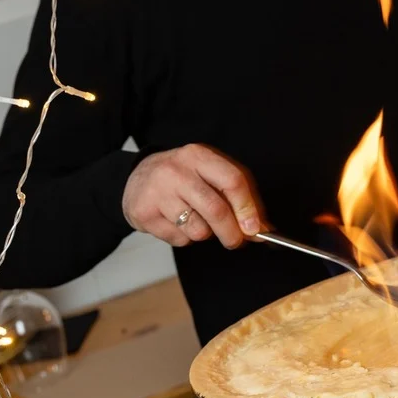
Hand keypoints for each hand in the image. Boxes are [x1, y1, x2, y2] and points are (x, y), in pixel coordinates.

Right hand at [122, 145, 263, 248]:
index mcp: (199, 156)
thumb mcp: (209, 174)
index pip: (232, 181)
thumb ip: (237, 198)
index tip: (255, 228)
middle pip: (216, 210)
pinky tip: (176, 222)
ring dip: (204, 234)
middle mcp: (177, 171)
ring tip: (196, 221)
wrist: (137, 177)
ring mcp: (158, 191)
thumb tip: (260, 228)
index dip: (247, 208)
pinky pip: (178, 239)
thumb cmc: (183, 177)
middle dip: (231, 233)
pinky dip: (184, 238)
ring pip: (197, 230)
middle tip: (236, 241)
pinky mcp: (145, 213)